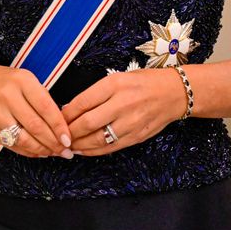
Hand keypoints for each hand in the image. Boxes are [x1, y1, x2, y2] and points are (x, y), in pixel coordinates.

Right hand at [0, 59, 73, 158]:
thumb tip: (63, 131)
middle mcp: (7, 95)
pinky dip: (27, 151)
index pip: (45, 107)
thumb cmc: (12, 84)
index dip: (59, 126)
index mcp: (22, 81)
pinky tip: (38, 152)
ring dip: (41, 149)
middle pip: (34, 125)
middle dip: (52, 142)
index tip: (69, 139)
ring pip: (22, 138)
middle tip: (64, 151)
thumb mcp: (30, 83)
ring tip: (53, 152)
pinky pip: (11, 144)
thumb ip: (45, 103)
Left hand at [61, 67, 186, 154]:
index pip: (83, 101)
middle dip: (69, 132)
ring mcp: (131, 122)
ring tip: (68, 146)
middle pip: (88, 122)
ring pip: (98, 139)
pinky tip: (84, 150)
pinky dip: (95, 151)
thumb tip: (71, 108)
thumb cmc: (143, 82)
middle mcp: (122, 103)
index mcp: (114, 84)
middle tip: (58, 136)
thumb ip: (95, 93)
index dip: (66, 113)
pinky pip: (111, 147)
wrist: (174, 93)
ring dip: (79, 145)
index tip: (56, 118)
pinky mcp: (137, 136)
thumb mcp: (117, 78)